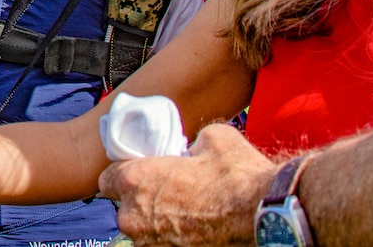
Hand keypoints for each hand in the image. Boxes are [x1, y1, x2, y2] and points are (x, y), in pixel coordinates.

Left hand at [99, 123, 275, 245]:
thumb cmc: (236, 174)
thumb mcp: (210, 138)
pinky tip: (195, 229)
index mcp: (134, 180)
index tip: (138, 175)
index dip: (122, 177)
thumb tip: (192, 151)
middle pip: (125, 209)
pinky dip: (175, 239)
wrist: (266, 214)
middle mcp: (134, 216)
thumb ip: (187, 145)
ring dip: (157, 224)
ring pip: (144, 232)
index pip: (106, 181)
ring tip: (187, 215)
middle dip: (142, 203)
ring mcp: (152, 243)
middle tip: (170, 195)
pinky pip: (163, 245)